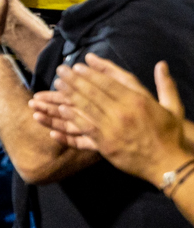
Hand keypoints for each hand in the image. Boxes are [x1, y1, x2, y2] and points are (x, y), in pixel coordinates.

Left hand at [30, 56, 193, 186]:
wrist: (169, 164)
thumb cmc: (170, 134)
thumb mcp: (172, 106)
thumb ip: (165, 84)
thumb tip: (160, 63)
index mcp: (137, 102)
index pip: (107, 83)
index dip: (90, 74)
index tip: (76, 66)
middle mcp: (122, 113)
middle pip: (92, 94)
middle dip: (74, 81)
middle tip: (60, 71)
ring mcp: (111, 130)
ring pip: (84, 110)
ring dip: (67, 97)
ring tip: (55, 87)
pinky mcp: (105, 146)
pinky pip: (83, 131)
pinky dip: (70, 121)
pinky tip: (59, 112)